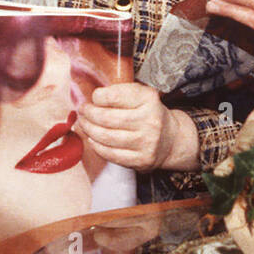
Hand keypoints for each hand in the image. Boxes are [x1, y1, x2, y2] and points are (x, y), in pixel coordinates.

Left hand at [77, 82, 197, 171]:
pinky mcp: (141, 159)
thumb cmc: (149, 114)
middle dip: (88, 114)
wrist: (171, 139)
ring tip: (84, 124)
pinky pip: (110, 154)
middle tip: (82, 111)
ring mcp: (146, 142)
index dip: (98, 97)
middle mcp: (150, 120)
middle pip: (106, 118)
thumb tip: (89, 98)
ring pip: (105, 137)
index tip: (94, 97)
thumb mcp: (141, 96)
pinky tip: (93, 139)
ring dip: (88, 130)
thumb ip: (119, 93)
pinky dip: (96, 146)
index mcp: (149, 99)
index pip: (114, 96)